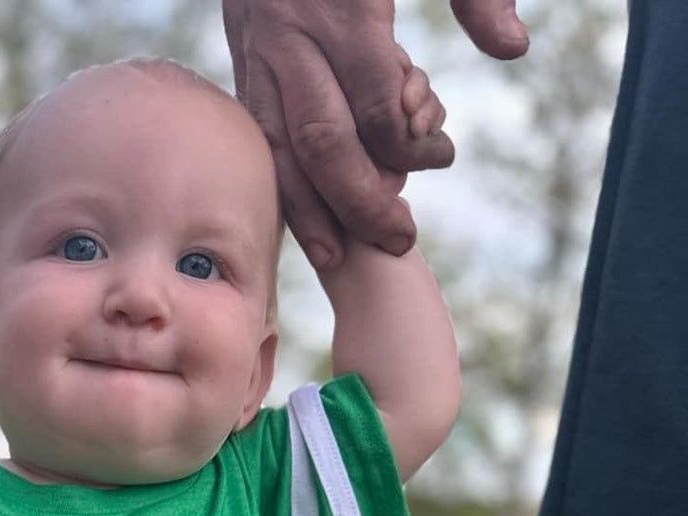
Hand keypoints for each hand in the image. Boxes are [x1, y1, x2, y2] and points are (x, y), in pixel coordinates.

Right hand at [224, 0, 527, 268]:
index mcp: (344, 7)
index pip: (375, 107)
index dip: (409, 147)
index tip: (440, 157)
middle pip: (323, 142)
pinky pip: (255, 134)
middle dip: (361, 201)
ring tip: (337, 256)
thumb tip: (513, 50)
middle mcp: (291, 34)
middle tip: (398, 240)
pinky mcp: (238, 57)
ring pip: (276, 148)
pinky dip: (277, 177)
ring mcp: (256, 48)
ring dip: (306, 209)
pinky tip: (300, 214)